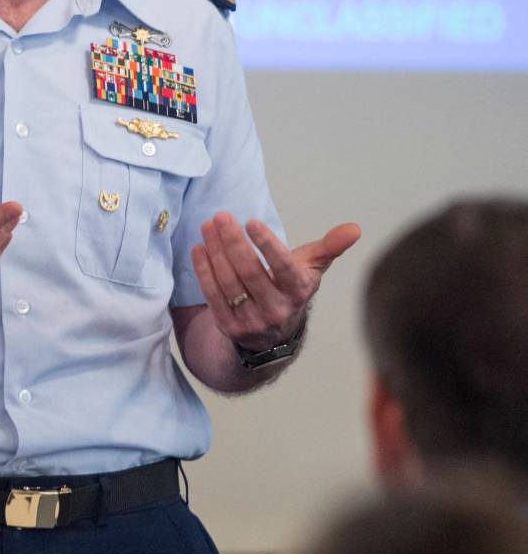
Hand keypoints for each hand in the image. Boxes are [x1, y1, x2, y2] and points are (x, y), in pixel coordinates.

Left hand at [190, 212, 360, 350]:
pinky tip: (199, 248)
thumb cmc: (290, 289)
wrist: (274, 337)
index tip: (251, 221)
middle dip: (232, 241)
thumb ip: (329, 247)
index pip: (283, 266)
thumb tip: (355, 228)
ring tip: (207, 226)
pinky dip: (203, 270)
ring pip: (229, 282)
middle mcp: (277, 309)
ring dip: (215, 251)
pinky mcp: (229, 327)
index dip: (266, 244)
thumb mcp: (311, 269)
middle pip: (250, 272)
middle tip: (220, 216)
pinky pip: (213, 295)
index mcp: (298, 291)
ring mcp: (252, 320)